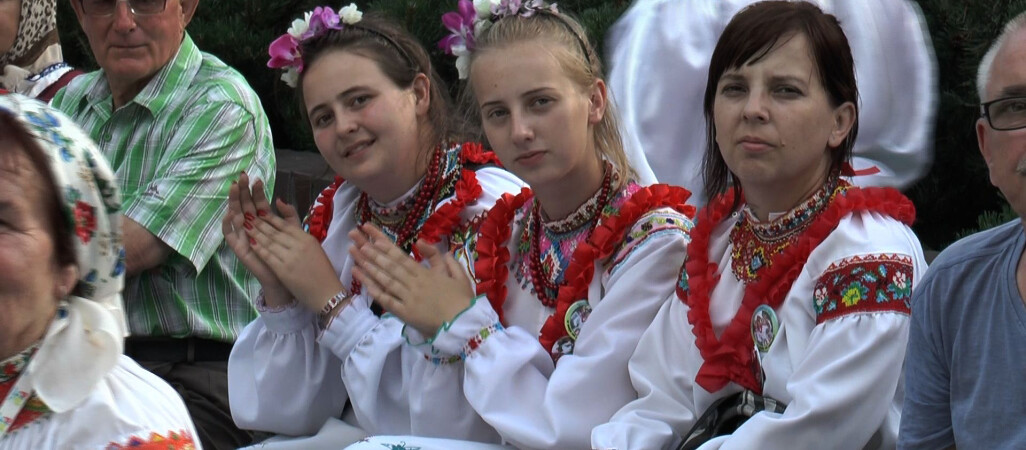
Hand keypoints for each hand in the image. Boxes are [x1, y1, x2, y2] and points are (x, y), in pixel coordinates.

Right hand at [222, 172, 291, 306]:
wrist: (285, 278)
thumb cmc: (288, 255)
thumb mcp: (292, 232)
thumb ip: (288, 215)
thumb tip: (280, 198)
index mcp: (264, 222)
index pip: (258, 203)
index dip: (257, 192)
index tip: (257, 179)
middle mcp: (251, 227)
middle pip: (245, 205)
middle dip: (243, 191)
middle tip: (241, 177)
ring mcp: (244, 236)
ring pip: (236, 215)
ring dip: (234, 202)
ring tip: (234, 188)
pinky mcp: (239, 248)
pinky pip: (230, 235)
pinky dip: (229, 224)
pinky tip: (230, 213)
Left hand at [247, 197, 344, 311]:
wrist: (327, 293)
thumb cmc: (323, 272)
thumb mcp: (316, 248)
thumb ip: (301, 236)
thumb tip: (291, 224)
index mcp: (307, 239)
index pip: (285, 225)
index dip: (270, 217)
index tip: (260, 212)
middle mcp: (299, 245)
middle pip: (275, 232)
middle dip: (259, 223)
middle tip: (247, 216)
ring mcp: (290, 258)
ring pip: (269, 242)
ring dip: (256, 233)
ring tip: (245, 227)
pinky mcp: (283, 270)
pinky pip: (268, 256)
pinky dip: (258, 248)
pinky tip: (250, 243)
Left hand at [349, 224, 474, 335]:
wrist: (464, 325)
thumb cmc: (462, 301)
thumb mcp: (458, 275)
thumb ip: (444, 259)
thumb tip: (423, 243)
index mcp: (426, 274)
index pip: (401, 256)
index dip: (385, 244)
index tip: (372, 234)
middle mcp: (413, 283)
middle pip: (389, 265)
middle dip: (371, 251)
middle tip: (356, 238)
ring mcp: (407, 298)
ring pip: (384, 279)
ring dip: (368, 266)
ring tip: (354, 253)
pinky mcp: (404, 313)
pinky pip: (386, 299)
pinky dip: (373, 289)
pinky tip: (361, 279)